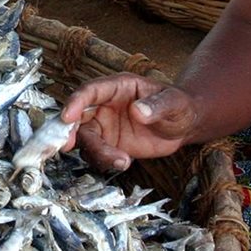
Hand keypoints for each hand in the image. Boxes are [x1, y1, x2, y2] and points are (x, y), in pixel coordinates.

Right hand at [61, 73, 198, 170]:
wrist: (183, 125)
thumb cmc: (178, 105)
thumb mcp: (174, 102)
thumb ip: (157, 105)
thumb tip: (139, 110)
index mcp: (117, 87)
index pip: (90, 91)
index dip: (76, 102)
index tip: (68, 117)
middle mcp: (105, 105)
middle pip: (78, 118)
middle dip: (69, 132)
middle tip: (67, 146)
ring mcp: (105, 126)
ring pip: (86, 140)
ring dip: (96, 152)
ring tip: (121, 160)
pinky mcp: (110, 145)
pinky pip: (98, 154)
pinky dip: (105, 161)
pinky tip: (125, 162)